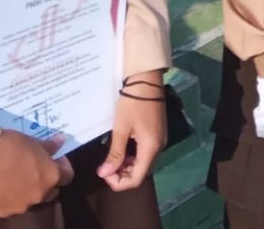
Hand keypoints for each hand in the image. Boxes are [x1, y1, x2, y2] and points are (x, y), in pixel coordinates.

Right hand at [0, 130, 72, 217]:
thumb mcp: (36, 142)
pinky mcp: (4, 210)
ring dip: (28, 191)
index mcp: (52, 177)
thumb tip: (60, 142)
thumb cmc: (14, 145)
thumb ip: (51, 147)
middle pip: (50, 191)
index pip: (67, 176)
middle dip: (46, 182)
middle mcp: (40, 195)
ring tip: (17, 177)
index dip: (63, 166)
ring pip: (30, 200)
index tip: (55, 159)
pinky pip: (11, 205)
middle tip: (36, 170)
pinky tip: (3, 185)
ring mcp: (22, 205)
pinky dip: (10, 197)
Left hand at [97, 74, 166, 191]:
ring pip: (143, 164)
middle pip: (141, 173)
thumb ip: (114, 153)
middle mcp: (159, 148)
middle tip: (104, 166)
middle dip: (122, 175)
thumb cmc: (132, 103)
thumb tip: (104, 174)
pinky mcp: (157, 134)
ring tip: (111, 158)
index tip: (103, 172)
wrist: (147, 80)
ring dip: (127, 166)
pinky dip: (133, 157)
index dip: (118, 182)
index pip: (136, 179)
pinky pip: (145, 153)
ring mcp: (160, 141)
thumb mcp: (121, 128)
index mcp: (150, 148)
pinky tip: (122, 149)